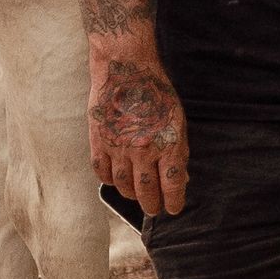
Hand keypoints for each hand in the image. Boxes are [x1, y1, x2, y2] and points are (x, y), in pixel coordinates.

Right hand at [89, 54, 188, 216]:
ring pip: (123, 185)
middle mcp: (143, 150)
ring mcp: (119, 146)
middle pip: (146, 191)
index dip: (174, 202)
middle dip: (151, 205)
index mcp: (168, 144)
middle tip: (153, 210)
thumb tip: (180, 177)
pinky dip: (107, 180)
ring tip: (135, 196)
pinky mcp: (98, 140)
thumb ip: (178, 150)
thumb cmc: (156, 93)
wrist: (126, 68)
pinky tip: (114, 181)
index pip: (172, 185)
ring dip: (130, 195)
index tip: (173, 209)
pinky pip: (101, 170)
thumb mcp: (178, 121)